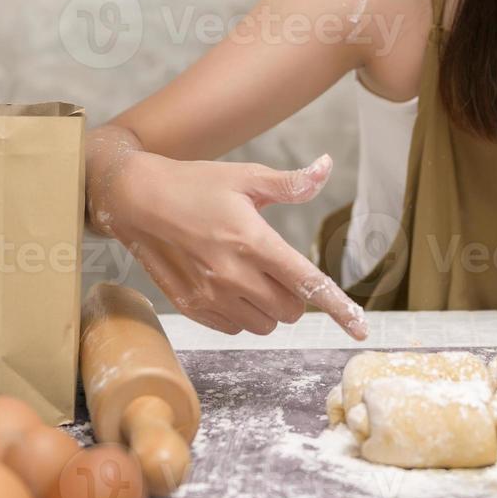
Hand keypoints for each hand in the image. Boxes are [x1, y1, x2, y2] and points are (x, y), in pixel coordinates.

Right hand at [93, 146, 367, 340]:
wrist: (135, 199)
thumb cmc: (194, 183)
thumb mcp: (245, 176)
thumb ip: (290, 183)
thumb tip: (326, 167)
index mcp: (253, 240)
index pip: (308, 283)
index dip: (340, 308)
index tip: (361, 330)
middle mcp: (232, 273)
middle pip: (290, 309)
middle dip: (295, 294)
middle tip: (277, 266)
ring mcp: (209, 294)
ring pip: (264, 324)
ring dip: (269, 307)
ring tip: (251, 274)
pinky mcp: (190, 307)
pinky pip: (235, 327)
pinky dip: (242, 313)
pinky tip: (230, 285)